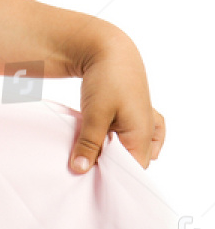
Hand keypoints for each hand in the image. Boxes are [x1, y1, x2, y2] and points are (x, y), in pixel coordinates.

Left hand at [70, 33, 165, 173]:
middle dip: (110, 166)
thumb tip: (80, 169)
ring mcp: (145, 122)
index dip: (111, 177)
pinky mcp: (137, 114)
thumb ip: (89, 144)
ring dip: (113, 153)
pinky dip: (124, 142)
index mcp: (142, 136)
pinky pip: (138, 137)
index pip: (132, 171)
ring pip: (132, 150)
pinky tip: (116, 144)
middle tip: (85, 167)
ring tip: (94, 154)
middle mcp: (148, 132)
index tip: (88, 179)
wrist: (110, 49)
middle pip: (132, 162)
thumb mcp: (95, 114)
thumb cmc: (107, 79)